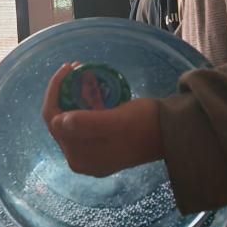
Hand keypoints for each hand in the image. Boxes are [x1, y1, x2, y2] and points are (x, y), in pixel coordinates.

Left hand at [42, 64, 164, 176]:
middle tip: (75, 68)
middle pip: (60, 122)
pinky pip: (82, 122)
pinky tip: (90, 89)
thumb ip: (85, 124)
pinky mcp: (100, 145)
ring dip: (72, 97)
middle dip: (62, 93)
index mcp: (80, 158)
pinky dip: (83, 104)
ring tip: (81, 74)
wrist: (172, 132)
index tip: (67, 69)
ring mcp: (90, 153)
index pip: (54, 122)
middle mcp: (81, 159)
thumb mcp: (116, 121)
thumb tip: (57, 122)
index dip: (55, 92)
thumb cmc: (145, 125)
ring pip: (70, 120)